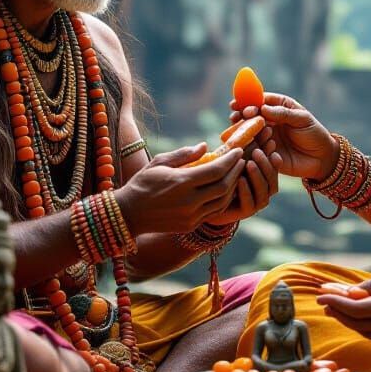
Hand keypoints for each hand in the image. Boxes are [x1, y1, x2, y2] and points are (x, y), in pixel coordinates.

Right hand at [115, 144, 244, 234]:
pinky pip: (214, 212)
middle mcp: (189, 201)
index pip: (215, 170)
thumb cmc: (142, 183)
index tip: (238, 150)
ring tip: (236, 173)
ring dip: (233, 186)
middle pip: (224, 186)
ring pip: (222, 201)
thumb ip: (184, 154)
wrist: (129, 214)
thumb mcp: (159, 162)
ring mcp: (191, 216)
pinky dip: (224, 199)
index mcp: (181, 182)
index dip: (230, 159)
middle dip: (236, 172)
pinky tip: (225, 189)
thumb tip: (205, 146)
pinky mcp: (190, 225)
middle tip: (241, 160)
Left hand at [203, 144, 282, 225]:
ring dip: (258, 176)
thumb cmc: (216, 172)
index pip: (272, 163)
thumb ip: (240, 145)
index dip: (271, 151)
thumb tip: (246, 123)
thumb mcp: (229, 156)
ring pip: (264, 191)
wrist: (202, 197)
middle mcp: (262, 188)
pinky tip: (239, 180)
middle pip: (271, 177)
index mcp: (261, 174)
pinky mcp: (245, 212)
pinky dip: (246, 192)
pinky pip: (250, 204)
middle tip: (257, 151)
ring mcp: (256, 201)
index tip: (269, 138)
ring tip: (249, 163)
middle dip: (266, 163)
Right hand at [231, 92, 337, 180]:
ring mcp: (265, 138)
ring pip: (249, 134)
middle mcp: (268, 122)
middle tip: (236, 118)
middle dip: (241, 117)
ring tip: (256, 133)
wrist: (322, 158)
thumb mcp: (302, 119)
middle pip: (249, 117)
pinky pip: (256, 150)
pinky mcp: (266, 154)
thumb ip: (283, 113)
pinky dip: (255, 148)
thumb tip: (263, 108)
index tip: (238, 105)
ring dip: (247, 133)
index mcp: (277, 108)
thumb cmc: (314, 133)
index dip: (247, 102)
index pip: (258, 102)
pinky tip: (266, 148)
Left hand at [315, 267, 370, 347]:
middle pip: (356, 323)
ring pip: (365, 332)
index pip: (356, 308)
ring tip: (336, 309)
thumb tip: (350, 292)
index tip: (321, 296)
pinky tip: (356, 317)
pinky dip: (364, 327)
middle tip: (325, 303)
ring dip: (349, 321)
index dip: (336, 303)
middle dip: (338, 313)